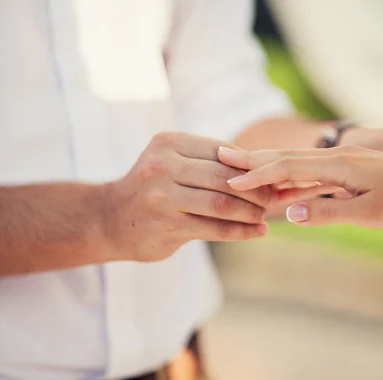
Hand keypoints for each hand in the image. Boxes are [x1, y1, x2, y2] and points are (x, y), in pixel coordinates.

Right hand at [106, 132, 271, 261]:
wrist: (108, 219)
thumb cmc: (152, 189)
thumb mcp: (172, 162)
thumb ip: (207, 162)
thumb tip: (261, 165)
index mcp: (169, 143)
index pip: (223, 151)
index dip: (252, 165)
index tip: (271, 175)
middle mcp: (163, 166)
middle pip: (225, 177)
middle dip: (256, 189)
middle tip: (274, 198)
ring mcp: (163, 197)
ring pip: (222, 203)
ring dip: (251, 212)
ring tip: (264, 216)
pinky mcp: (167, 226)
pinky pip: (215, 229)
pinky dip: (241, 231)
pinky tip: (256, 232)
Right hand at [219, 145, 382, 228]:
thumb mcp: (368, 213)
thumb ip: (327, 211)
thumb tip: (290, 214)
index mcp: (339, 165)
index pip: (288, 166)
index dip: (258, 173)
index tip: (232, 180)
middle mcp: (339, 157)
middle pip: (288, 157)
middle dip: (255, 159)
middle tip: (224, 157)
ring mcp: (346, 160)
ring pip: (300, 162)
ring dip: (271, 167)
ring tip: (244, 170)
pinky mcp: (353, 167)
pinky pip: (315, 171)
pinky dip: (294, 177)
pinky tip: (284, 188)